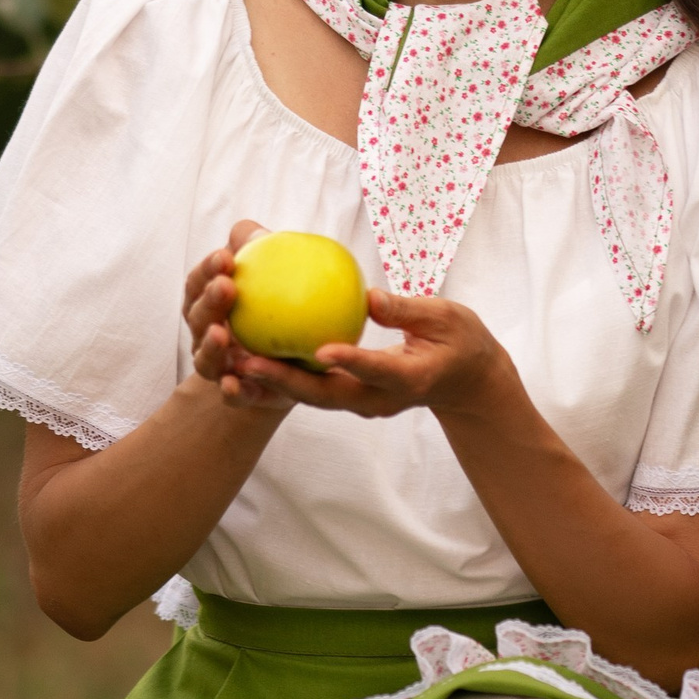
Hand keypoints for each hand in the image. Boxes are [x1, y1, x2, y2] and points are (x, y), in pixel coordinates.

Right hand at [184, 222, 296, 416]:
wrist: (293, 365)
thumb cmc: (276, 309)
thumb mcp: (273, 277)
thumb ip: (261, 253)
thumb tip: (260, 233)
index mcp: (209, 304)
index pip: (199, 283)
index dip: (207, 270)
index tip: (225, 257)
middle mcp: (207, 335)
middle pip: (198, 318)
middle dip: (208, 301)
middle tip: (226, 286)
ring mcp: (219, 366)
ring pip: (205, 358)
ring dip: (210, 346)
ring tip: (222, 335)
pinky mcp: (239, 393)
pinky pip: (231, 395)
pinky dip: (230, 390)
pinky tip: (234, 383)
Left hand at [208, 282, 518, 426]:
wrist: (464, 382)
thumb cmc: (460, 340)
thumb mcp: (447, 317)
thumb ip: (408, 310)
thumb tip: (368, 295)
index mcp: (409, 379)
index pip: (375, 371)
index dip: (349, 361)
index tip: (321, 349)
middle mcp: (379, 399)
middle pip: (328, 394)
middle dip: (286, 382)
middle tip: (248, 360)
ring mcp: (363, 403)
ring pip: (313, 397)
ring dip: (273, 384)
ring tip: (234, 362)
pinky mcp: (350, 397)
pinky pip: (313, 390)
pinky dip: (283, 378)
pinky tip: (250, 355)